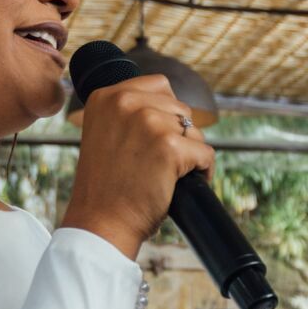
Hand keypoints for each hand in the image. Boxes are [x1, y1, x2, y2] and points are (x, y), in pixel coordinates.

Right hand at [61, 75, 212, 257]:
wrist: (101, 223)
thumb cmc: (107, 187)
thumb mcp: (107, 135)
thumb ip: (130, 114)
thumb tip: (174, 109)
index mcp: (107, 96)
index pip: (159, 85)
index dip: (166, 113)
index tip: (155, 140)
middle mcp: (125, 102)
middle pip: (180, 108)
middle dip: (179, 135)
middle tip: (159, 163)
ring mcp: (148, 122)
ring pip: (194, 131)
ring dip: (190, 153)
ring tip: (167, 175)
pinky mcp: (169, 146)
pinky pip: (205, 153)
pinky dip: (203, 171)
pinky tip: (183, 185)